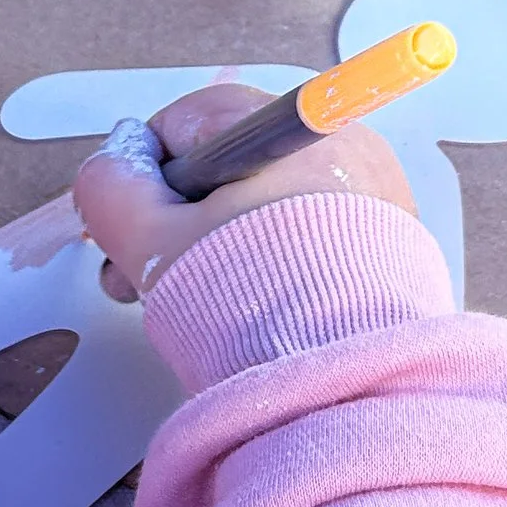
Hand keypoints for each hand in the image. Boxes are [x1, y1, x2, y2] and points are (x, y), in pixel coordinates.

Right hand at [73, 82, 417, 304]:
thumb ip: (110, 190)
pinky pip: (314, 231)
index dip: (145, 179)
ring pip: (269, 202)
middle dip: (178, 220)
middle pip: (229, 164)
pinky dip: (279, 260)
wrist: (348, 382)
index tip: (130, 231)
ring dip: (222, 244)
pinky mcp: (396, 239)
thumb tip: (109, 168)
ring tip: (201, 305)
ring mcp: (375, 188)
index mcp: (281, 126)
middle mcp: (338, 140)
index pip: (186, 124)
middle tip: (148, 280)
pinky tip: (258, 309)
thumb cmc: (250, 307)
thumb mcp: (150, 243)